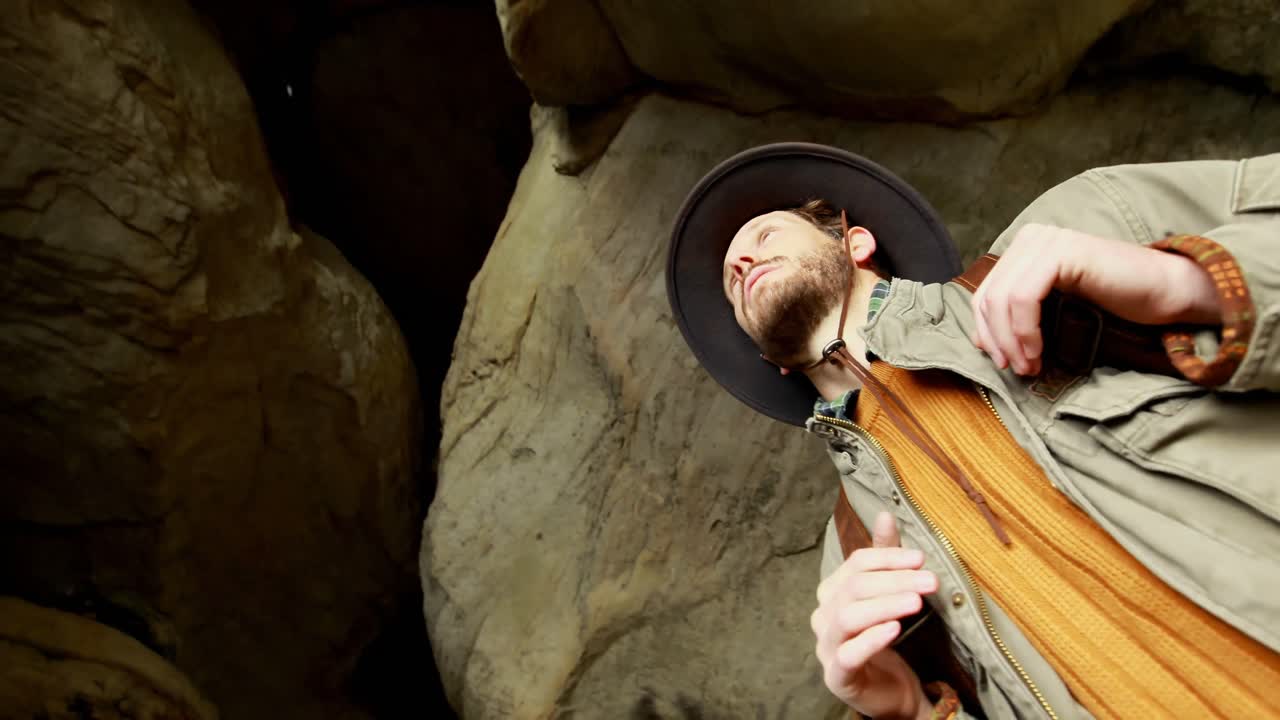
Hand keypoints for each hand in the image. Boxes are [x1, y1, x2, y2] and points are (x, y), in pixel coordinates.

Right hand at [812, 511, 937, 719]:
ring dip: (884, 606)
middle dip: (894, 581)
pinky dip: (870, 640)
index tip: (921, 557)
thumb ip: (884, 557)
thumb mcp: (888, 594)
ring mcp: (827, 647)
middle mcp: (824, 616)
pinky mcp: (837, 676)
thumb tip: (885, 514)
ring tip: (915, 602)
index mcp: (833, 592)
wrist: (890, 691)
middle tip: (930, 580)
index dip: (888, 558)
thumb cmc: (885, 638)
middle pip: (854, 589)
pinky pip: (848, 655)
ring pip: (848, 618)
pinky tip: (893, 629)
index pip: (856, 564)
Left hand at [971, 223, 1220, 374]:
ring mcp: (1047, 241)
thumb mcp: (1055, 307)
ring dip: (1012, 340)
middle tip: (1017, 369)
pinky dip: (1025, 330)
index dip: (986, 332)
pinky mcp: (1063, 252)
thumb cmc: (1114, 302)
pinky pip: (1025, 297)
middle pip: (990, 297)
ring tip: (1029, 366)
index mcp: (1025, 247)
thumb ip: (1020, 314)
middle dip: (998, 340)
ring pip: (1003, 299)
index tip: (1003, 362)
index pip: (985, 293)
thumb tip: (982, 340)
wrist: (1164, 292)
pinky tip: (1037, 351)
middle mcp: (1032, 237)